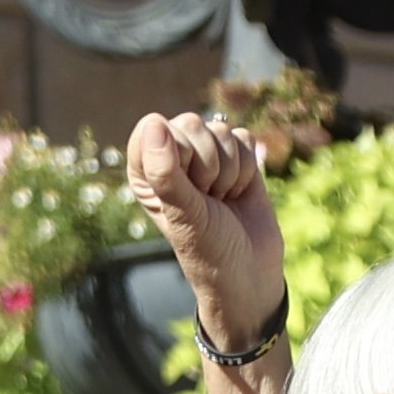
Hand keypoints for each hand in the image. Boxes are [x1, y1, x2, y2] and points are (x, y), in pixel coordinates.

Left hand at [127, 109, 285, 354]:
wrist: (249, 270)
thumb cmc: (207, 249)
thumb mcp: (183, 214)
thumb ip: (166, 172)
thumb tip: (154, 122)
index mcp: (144, 169)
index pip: (154, 128)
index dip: (177, 153)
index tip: (186, 189)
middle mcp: (170, 157)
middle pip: (191, 124)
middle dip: (207, 165)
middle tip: (206, 199)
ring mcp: (204, 155)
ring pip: (221, 130)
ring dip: (229, 171)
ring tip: (221, 200)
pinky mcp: (236, 156)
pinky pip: (244, 137)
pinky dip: (247, 168)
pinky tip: (238, 192)